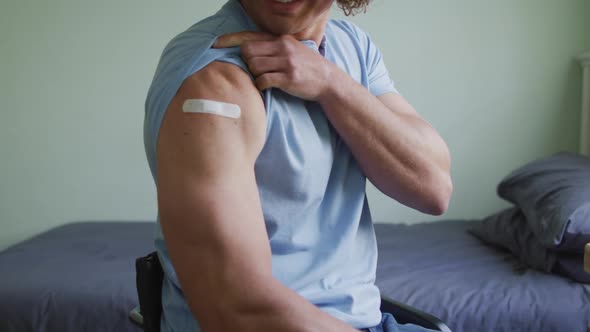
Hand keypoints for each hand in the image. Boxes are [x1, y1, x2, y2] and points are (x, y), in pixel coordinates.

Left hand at [213, 31, 334, 100]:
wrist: (328, 81)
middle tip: (257, 70)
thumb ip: (272, 47)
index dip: (229, 40)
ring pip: (254, 66)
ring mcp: (286, 62)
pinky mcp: (288, 78)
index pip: (249, 36)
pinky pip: (263, 80)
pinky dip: (261, 85)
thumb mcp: (292, 50)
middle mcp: (282, 47)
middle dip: (247, 63)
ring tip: (265, 79)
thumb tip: (247, 50)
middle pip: (248, 52)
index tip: (214, 44)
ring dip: (255, 75)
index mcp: (281, 39)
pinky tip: (267, 87)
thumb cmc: (307, 67)